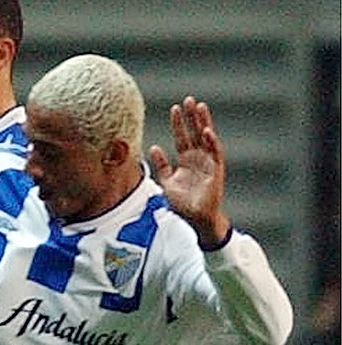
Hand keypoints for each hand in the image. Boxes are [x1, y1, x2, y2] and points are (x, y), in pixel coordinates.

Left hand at [147, 96, 230, 246]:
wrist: (196, 218)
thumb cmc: (183, 203)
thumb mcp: (166, 182)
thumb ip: (161, 165)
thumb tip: (153, 147)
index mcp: (186, 160)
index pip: (182, 137)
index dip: (178, 124)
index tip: (174, 108)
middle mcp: (198, 158)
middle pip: (194, 132)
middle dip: (191, 117)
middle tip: (188, 99)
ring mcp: (208, 162)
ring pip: (206, 138)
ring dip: (203, 123)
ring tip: (200, 107)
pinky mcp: (217, 170)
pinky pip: (215, 153)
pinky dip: (211, 142)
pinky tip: (207, 131)